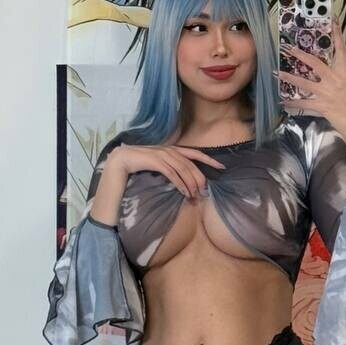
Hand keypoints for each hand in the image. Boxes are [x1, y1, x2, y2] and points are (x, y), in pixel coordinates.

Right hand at [108, 143, 224, 198]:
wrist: (123, 159)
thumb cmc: (142, 162)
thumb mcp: (161, 163)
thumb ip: (173, 167)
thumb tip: (186, 180)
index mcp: (174, 149)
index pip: (196, 153)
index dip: (210, 159)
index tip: (222, 167)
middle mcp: (170, 150)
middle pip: (191, 164)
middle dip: (200, 178)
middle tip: (205, 191)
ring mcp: (163, 154)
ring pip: (183, 169)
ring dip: (191, 184)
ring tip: (196, 195)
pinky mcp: (156, 161)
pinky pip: (172, 174)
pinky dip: (180, 184)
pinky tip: (185, 192)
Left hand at [274, 17, 345, 146]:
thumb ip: (339, 78)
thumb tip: (328, 73)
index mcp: (345, 73)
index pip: (341, 50)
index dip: (337, 34)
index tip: (332, 20)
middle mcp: (336, 80)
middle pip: (315, 63)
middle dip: (300, 55)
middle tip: (288, 47)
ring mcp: (328, 92)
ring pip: (305, 83)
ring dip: (290, 78)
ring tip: (277, 73)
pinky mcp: (323, 106)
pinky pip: (304, 103)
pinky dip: (293, 102)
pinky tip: (283, 101)